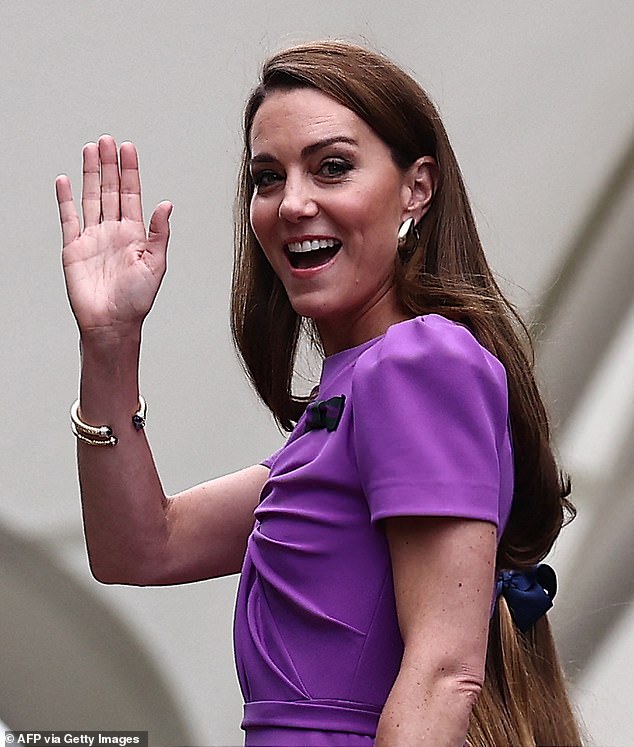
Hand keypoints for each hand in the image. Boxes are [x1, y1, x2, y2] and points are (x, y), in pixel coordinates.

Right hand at [56, 135, 172, 337]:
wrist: (111, 323)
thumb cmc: (136, 300)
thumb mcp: (156, 265)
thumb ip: (159, 233)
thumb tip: (166, 204)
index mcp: (135, 235)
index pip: (131, 194)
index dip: (130, 171)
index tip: (128, 149)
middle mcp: (113, 232)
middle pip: (110, 190)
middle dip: (109, 165)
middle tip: (107, 140)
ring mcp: (92, 238)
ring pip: (90, 198)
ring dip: (90, 174)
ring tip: (90, 150)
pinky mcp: (73, 248)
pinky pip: (68, 218)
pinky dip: (66, 200)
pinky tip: (65, 181)